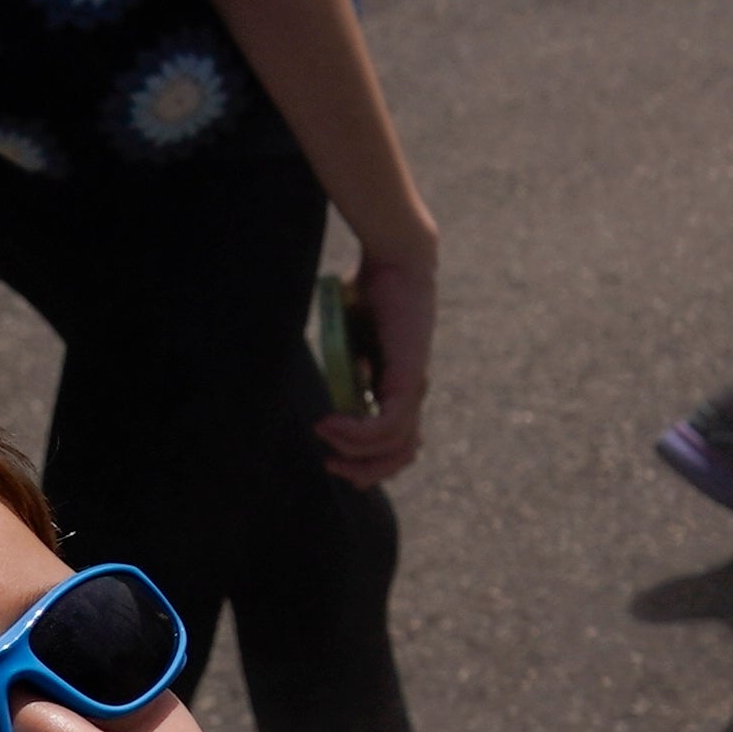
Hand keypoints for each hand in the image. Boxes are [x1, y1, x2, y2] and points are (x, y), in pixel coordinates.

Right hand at [322, 245, 437, 487]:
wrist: (394, 260)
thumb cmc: (368, 290)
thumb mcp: (344, 338)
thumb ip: (338, 365)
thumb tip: (317, 384)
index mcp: (397, 387)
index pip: (396, 443)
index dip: (368, 460)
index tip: (331, 456)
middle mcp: (412, 392)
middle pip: (402, 454)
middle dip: (366, 471)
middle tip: (331, 465)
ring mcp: (414, 387)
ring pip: (396, 446)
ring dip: (355, 452)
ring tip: (323, 433)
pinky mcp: (411, 377)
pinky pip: (390, 425)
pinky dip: (357, 433)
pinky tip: (329, 422)